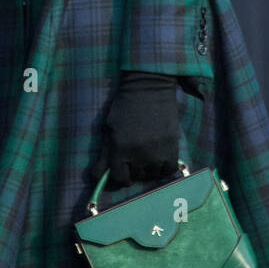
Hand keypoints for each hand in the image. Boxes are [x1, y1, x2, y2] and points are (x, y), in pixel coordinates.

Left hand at [95, 72, 187, 187]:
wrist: (148, 89)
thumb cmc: (124, 108)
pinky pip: (169, 170)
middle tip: (135, 158)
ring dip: (149, 169)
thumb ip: (104, 155)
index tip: (124, 171)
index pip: (120, 179)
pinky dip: (164, 168)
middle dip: (134, 171)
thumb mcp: (109, 130)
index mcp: (120, 149)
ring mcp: (157, 152)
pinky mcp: (172, 148)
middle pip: (137, 177)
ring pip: (152, 175)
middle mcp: (139, 154)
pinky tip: (160, 159)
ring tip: (147, 156)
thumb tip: (96, 178)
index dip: (121, 177)